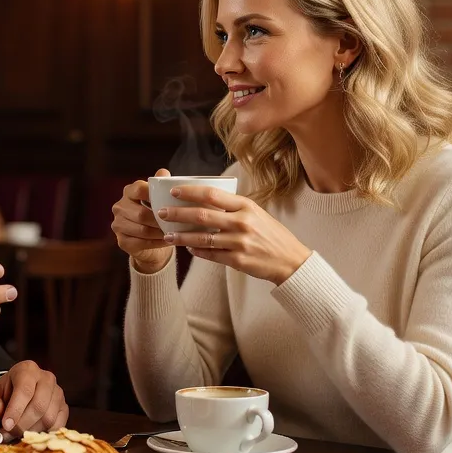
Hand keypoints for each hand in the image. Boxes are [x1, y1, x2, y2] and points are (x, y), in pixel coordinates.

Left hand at [0, 360, 67, 434]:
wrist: (15, 393)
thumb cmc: (2, 394)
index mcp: (27, 369)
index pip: (25, 390)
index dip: (15, 410)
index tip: (5, 426)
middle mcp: (46, 378)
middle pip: (39, 406)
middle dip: (22, 425)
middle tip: (8, 434)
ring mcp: (58, 392)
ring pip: (49, 418)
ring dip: (31, 431)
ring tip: (17, 434)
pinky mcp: (64, 407)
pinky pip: (58, 425)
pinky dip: (43, 434)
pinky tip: (30, 433)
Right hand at [111, 168, 173, 273]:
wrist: (151, 240)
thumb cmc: (157, 214)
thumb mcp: (160, 199)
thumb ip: (161, 186)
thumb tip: (163, 173)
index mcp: (128, 192)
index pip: (139, 189)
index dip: (153, 194)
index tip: (169, 201)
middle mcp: (120, 207)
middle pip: (141, 213)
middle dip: (160, 220)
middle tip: (177, 222)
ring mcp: (118, 225)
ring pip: (142, 230)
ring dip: (160, 232)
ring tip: (174, 232)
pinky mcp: (122, 241)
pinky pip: (141, 242)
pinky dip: (157, 242)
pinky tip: (167, 240)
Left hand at [156, 185, 312, 285]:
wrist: (290, 260)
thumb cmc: (270, 234)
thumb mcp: (256, 213)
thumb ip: (233, 207)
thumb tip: (203, 200)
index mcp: (246, 206)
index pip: (211, 194)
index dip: (189, 192)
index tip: (173, 192)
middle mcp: (242, 222)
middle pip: (201, 215)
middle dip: (177, 214)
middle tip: (161, 213)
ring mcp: (239, 242)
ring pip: (202, 238)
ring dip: (181, 237)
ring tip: (167, 236)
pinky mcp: (238, 260)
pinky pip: (210, 254)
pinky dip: (197, 251)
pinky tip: (188, 248)